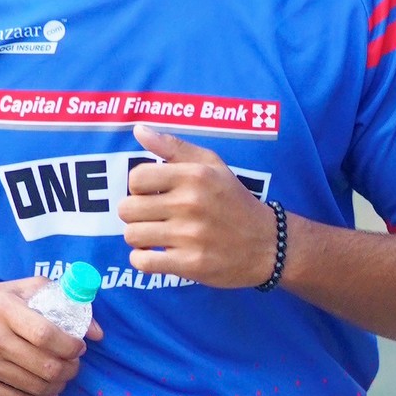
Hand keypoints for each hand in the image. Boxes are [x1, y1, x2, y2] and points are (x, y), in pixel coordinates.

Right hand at [0, 276, 101, 395]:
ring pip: (34, 386)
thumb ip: (62, 300)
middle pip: (45, 366)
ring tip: (61, 378)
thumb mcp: (22, 290)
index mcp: (4, 309)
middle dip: (70, 369)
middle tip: (73, 365)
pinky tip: (47, 393)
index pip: (48, 336)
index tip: (79, 348)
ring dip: (57, 386)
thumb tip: (98, 332)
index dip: (71, 346)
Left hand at [119, 126, 279, 286]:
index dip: (138, 187)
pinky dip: (143, 260)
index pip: (136, 177)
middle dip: (135, 213)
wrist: (267, 245)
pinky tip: (157, 254)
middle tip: (152, 216)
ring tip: (155, 235)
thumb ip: (174, 147)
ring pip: (132, 235)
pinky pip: (142, 262)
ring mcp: (190, 236)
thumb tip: (139, 130)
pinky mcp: (190, 265)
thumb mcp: (212, 165)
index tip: (152, 193)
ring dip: (139, 237)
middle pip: (127, 208)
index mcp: (194, 175)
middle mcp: (190, 204)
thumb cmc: (234, 201)